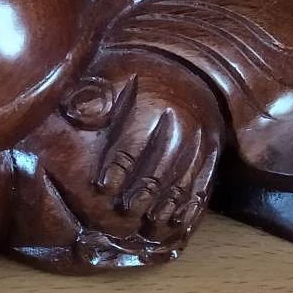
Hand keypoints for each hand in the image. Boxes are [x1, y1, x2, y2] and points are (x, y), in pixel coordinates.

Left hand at [80, 56, 219, 241]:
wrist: (186, 70)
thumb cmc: (139, 79)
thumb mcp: (114, 75)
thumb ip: (94, 93)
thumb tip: (78, 112)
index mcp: (156, 101)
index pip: (134, 141)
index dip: (118, 167)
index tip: (103, 187)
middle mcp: (185, 121)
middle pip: (162, 165)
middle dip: (143, 192)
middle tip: (127, 211)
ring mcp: (203, 137)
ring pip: (185, 178)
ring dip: (168, 204)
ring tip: (151, 222)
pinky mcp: (214, 151)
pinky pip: (205, 182)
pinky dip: (192, 205)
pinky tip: (178, 221)